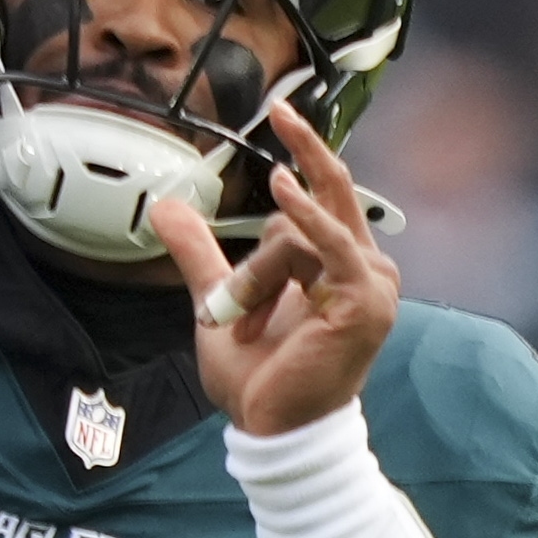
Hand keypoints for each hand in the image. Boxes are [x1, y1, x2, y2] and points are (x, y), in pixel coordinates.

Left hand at [151, 99, 396, 434]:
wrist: (273, 428)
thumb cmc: (258, 375)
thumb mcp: (220, 298)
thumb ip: (201, 254)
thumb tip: (165, 208)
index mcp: (343, 265)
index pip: (327, 196)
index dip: (307, 156)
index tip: (282, 116)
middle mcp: (367, 268)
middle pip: (330, 191)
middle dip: (306, 146)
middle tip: (280, 109)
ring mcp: (372, 284)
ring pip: (300, 235)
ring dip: (256, 275)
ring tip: (238, 317)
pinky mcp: (365, 300)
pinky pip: (329, 244)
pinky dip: (306, 219)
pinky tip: (283, 189)